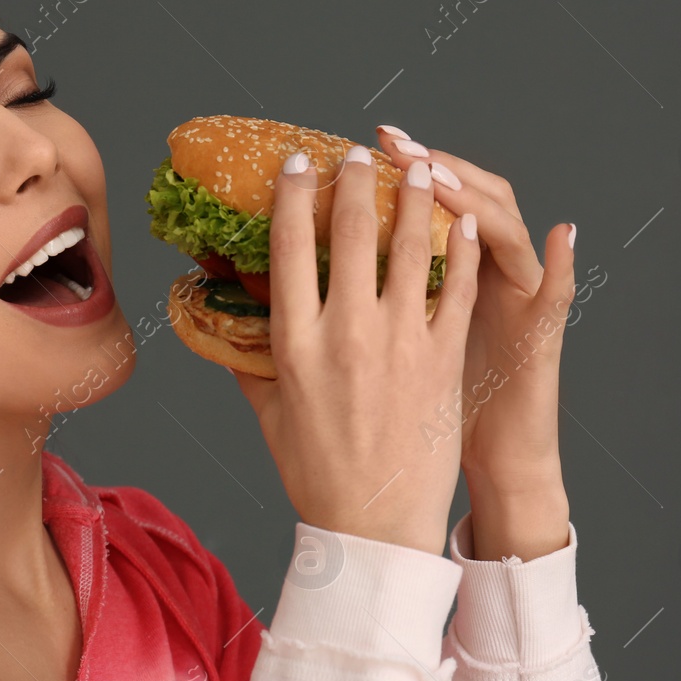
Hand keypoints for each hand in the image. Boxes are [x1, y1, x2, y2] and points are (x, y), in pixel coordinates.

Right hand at [232, 145, 480, 554]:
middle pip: (352, 232)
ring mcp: (400, 343)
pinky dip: (461, 249)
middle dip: (356, 180)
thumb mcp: (269, 413)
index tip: (300, 163)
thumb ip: (246, 361)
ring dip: (415, 198)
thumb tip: (220, 319)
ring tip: (419, 168)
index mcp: (295, 344)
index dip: (295, 195)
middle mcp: (346, 333)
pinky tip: (461, 222)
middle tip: (360, 153)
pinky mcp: (442, 359)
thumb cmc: (317, 475)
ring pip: (410, 247)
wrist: (376, 527)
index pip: (289, 248)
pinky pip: (456, 288)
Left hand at [376, 126, 574, 558]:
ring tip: (441, 173)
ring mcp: (513, 301)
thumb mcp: (383, 358)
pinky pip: (556, 296)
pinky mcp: (537, 336)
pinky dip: (564, 263)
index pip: (410, 210)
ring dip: (475, 198)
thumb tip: (278, 291)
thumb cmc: (418, 421)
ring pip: (504, 231)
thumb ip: (344, 318)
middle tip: (391, 140)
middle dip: (426, 166)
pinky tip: (563, 232)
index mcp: (431, 282)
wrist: (481, 460)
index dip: (382, 178)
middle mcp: (478, 278)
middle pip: (461, 199)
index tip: (347, 150)